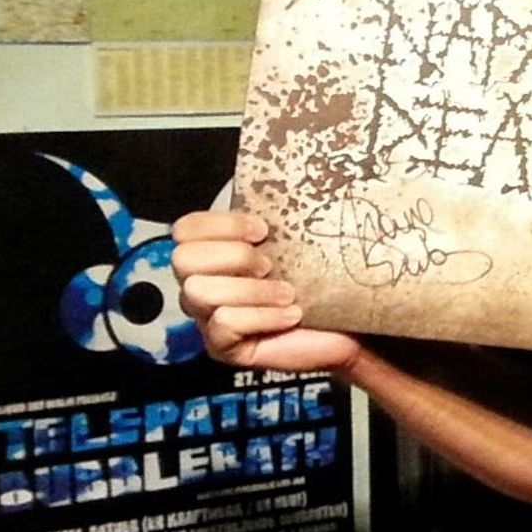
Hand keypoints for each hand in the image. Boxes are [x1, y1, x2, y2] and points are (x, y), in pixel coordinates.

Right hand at [172, 211, 362, 374]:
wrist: (347, 326)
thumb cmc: (319, 282)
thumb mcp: (297, 241)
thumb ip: (277, 215)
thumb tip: (278, 184)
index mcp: (214, 250)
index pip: (186, 228)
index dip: (222, 225)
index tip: (264, 230)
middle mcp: (201, 282)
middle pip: (184, 259)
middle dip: (234, 257)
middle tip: (271, 266)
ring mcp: (207, 317)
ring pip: (201, 292)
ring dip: (253, 290)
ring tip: (287, 294)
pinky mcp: (222, 347)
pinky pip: (224, 324)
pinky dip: (264, 317)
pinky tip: (291, 315)